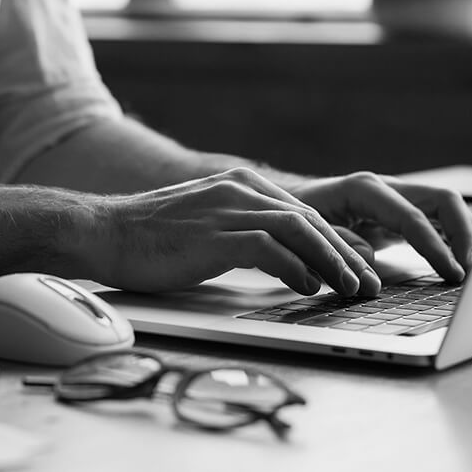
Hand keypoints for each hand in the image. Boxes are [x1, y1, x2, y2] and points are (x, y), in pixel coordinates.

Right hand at [87, 168, 378, 295]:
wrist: (103, 232)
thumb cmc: (150, 239)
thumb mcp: (209, 227)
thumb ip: (247, 235)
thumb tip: (292, 263)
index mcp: (240, 183)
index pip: (304, 212)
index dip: (338, 241)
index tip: (359, 267)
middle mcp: (240, 189)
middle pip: (310, 219)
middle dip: (346, 254)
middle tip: (368, 283)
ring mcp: (227, 208)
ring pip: (300, 230)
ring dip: (332, 261)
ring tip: (350, 288)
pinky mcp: (214, 233)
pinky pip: (270, 248)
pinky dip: (296, 268)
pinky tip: (308, 286)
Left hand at [285, 172, 471, 282]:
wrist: (284, 203)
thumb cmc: (293, 218)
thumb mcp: (308, 234)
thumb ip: (339, 246)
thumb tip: (370, 262)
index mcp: (365, 190)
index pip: (414, 218)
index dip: (437, 247)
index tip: (454, 273)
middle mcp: (387, 188)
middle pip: (444, 200)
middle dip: (465, 234)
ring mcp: (396, 198)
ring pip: (448, 208)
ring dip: (466, 236)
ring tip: (471, 270)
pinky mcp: (399, 213)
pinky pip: (437, 221)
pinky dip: (454, 239)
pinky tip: (459, 263)